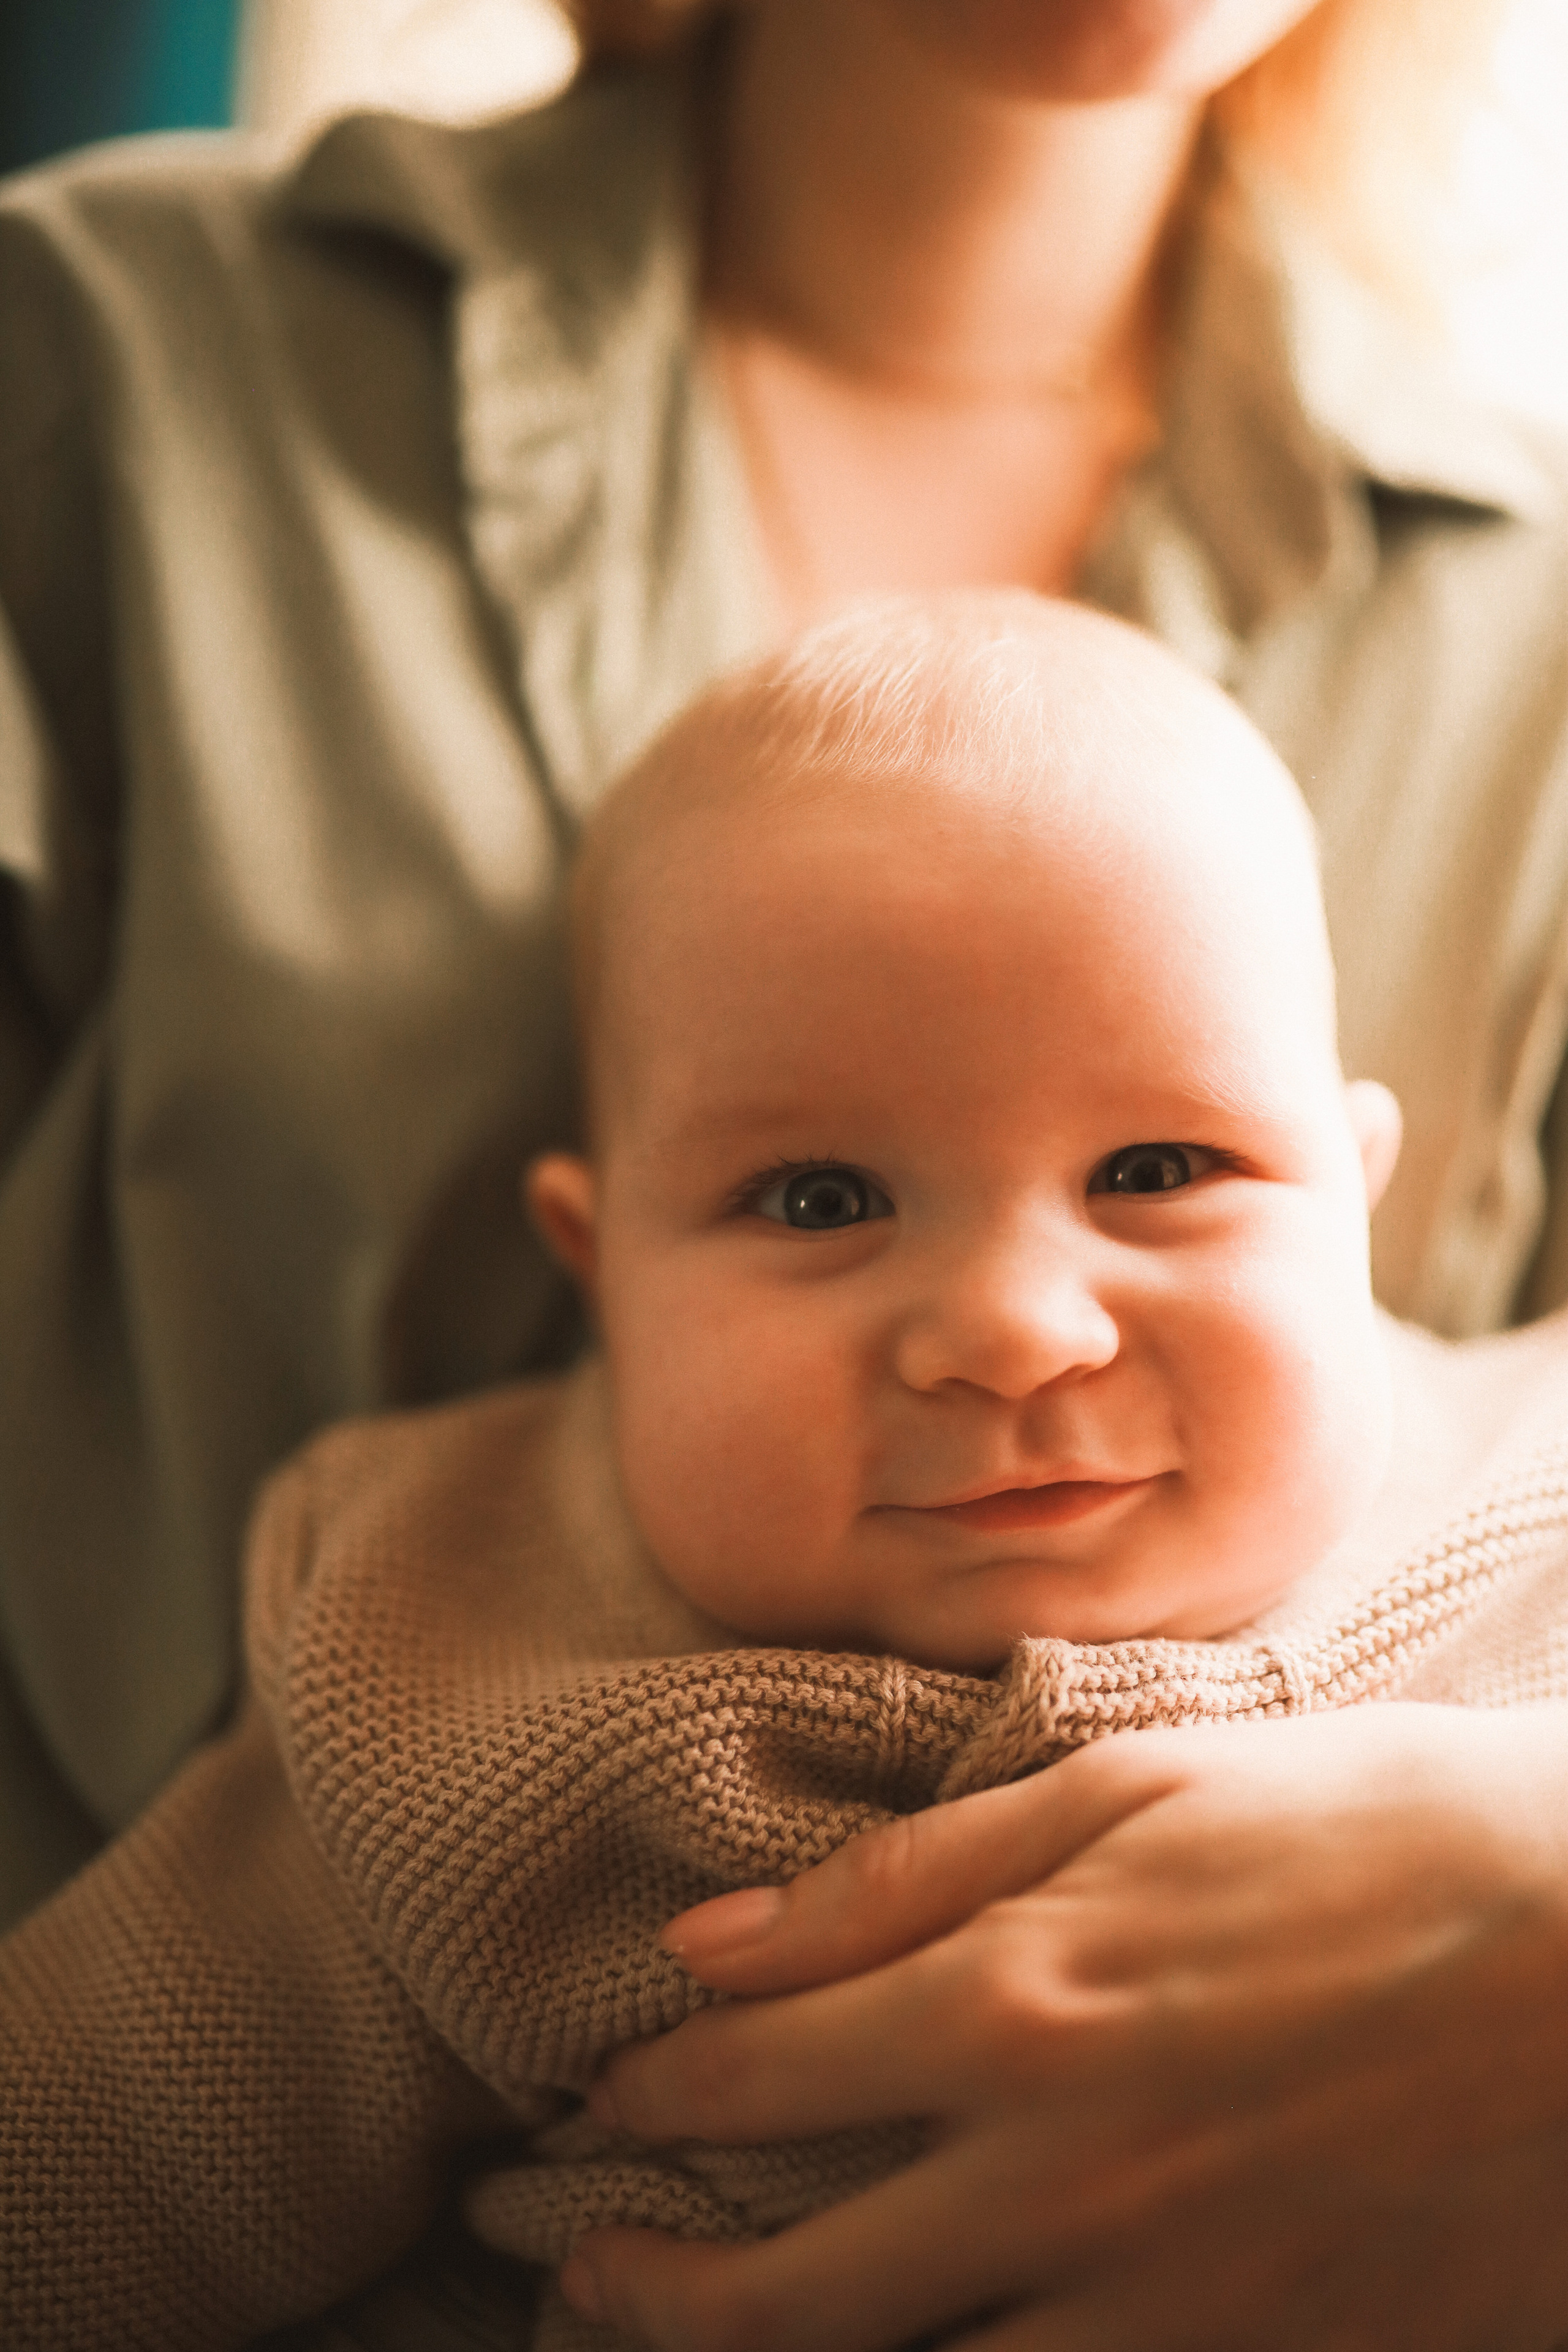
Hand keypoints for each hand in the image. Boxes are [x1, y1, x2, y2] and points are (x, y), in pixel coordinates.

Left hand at [557, 1704, 1567, 2350]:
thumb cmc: (1365, 1831)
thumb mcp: (1132, 1791)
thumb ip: (909, 1875)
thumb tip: (711, 1940)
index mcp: (1019, 2006)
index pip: (756, 2078)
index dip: (644, 2103)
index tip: (589, 2112)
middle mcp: (1059, 2181)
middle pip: (785, 2299)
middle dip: (642, 2292)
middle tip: (570, 2273)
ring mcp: (1158, 2305)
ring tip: (692, 2350)